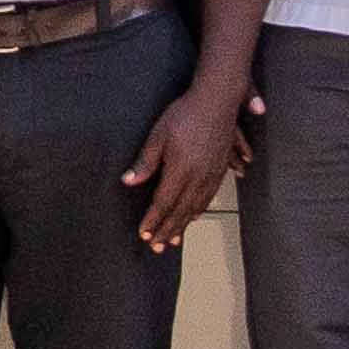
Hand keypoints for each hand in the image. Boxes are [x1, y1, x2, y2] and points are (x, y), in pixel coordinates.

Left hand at [123, 81, 251, 251]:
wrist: (217, 101)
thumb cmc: (183, 115)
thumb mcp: (158, 136)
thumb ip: (145, 162)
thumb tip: (128, 182)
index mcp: (180, 171)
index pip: (163, 203)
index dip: (153, 221)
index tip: (144, 234)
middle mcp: (198, 178)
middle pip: (180, 211)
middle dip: (167, 230)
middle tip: (156, 247)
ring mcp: (212, 175)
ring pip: (195, 208)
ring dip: (182, 225)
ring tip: (173, 240)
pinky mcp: (220, 170)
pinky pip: (208, 198)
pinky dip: (198, 211)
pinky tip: (193, 217)